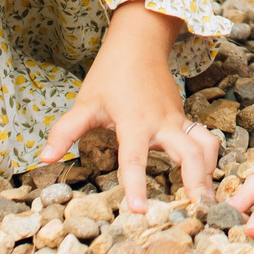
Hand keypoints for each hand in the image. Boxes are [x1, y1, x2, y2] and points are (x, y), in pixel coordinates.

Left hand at [41, 4, 222, 212]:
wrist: (139, 43)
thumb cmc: (111, 73)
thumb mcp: (86, 102)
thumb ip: (65, 131)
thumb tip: (44, 159)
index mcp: (134, 122)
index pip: (135, 159)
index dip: (136, 185)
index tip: (138, 211)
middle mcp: (162, 123)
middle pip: (189, 154)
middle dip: (196, 182)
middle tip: (199, 210)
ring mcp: (177, 120)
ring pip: (204, 146)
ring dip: (209, 172)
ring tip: (208, 200)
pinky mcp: (184, 118)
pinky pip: (205, 138)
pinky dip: (210, 157)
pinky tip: (206, 176)